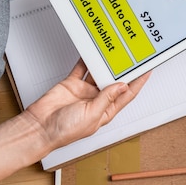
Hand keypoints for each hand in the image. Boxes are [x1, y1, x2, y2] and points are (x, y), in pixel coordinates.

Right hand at [25, 60, 149, 150]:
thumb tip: (122, 86)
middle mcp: (97, 100)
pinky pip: (82, 69)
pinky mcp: (72, 84)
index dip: (138, 83)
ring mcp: (85, 91)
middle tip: (132, 57)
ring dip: (106, 64)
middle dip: (123, 71)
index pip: (127, 95)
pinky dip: (87, 60)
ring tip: (115, 52)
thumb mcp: (91, 115)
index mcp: (106, 111)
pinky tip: (93, 52)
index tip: (147, 70)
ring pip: (99, 73)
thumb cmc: (63, 131)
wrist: (38, 128)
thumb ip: (107, 99)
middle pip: (115, 82)